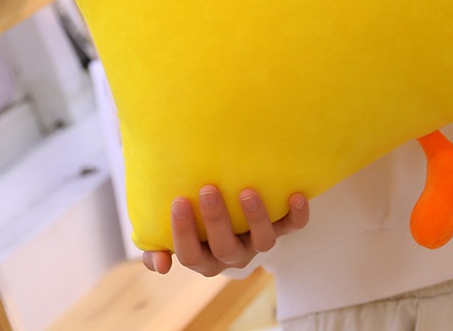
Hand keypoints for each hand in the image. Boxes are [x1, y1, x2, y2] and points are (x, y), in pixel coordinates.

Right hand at [142, 186, 308, 276]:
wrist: (231, 201)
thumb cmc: (194, 213)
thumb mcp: (173, 227)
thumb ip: (155, 242)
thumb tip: (160, 263)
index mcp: (204, 257)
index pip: (190, 254)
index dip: (183, 232)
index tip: (178, 201)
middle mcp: (232, 255)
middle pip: (224, 248)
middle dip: (215, 220)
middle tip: (208, 190)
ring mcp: (256, 242)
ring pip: (262, 242)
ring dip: (255, 218)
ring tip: (246, 192)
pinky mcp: (280, 227)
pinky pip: (293, 227)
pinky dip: (297, 214)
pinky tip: (296, 195)